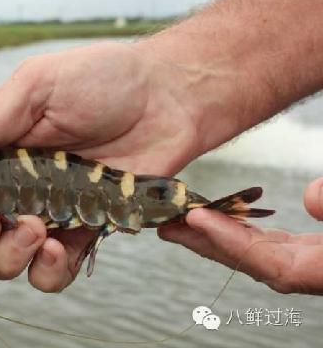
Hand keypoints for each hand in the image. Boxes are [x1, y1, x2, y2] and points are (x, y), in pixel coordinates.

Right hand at [0, 41, 205, 291]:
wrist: (167, 97)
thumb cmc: (101, 80)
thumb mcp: (36, 87)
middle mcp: (11, 188)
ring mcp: (44, 214)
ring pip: (1, 263)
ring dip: (5, 256)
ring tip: (32, 226)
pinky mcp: (80, 232)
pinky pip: (51, 274)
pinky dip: (46, 271)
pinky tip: (54, 247)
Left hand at [158, 178, 322, 294]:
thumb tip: (309, 197)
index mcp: (319, 272)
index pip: (263, 259)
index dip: (226, 238)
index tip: (195, 218)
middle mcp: (306, 275)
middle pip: (243, 260)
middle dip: (200, 242)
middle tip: (165, 227)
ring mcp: (305, 267)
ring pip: (250, 254)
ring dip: (212, 237)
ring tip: (179, 223)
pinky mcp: (307, 256)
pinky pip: (264, 247)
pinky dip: (238, 234)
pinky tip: (219, 222)